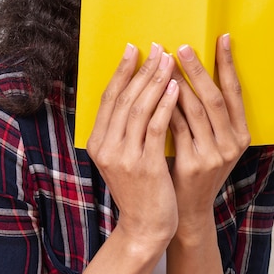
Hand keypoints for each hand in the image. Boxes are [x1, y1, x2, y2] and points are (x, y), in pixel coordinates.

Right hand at [87, 42, 179, 246]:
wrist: (145, 226)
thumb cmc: (140, 188)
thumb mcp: (122, 158)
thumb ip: (123, 130)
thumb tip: (135, 92)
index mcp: (97, 143)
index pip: (108, 98)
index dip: (121, 71)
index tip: (133, 48)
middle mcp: (106, 148)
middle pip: (123, 98)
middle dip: (141, 70)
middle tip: (157, 47)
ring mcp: (124, 157)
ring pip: (139, 108)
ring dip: (155, 80)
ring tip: (169, 59)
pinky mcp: (145, 165)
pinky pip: (156, 126)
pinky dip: (166, 104)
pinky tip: (176, 87)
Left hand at [169, 34, 250, 235]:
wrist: (185, 210)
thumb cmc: (196, 169)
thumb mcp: (213, 143)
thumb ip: (209, 117)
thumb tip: (192, 74)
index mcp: (241, 135)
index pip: (236, 92)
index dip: (228, 64)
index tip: (222, 37)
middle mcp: (232, 145)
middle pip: (215, 98)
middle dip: (198, 69)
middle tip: (182, 46)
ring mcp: (213, 156)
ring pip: (194, 111)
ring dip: (178, 83)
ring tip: (164, 62)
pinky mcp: (192, 164)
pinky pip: (176, 127)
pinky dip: (165, 107)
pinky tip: (155, 91)